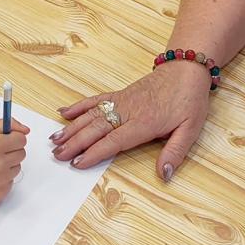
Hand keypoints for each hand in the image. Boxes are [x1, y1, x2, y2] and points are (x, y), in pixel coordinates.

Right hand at [0, 118, 30, 204]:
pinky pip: (11, 182)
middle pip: (21, 153)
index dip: (13, 138)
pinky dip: (3, 179)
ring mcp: (1, 180)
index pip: (21, 139)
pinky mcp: (1, 193)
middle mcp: (0, 164)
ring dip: (8, 165)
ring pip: (17, 168)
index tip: (5, 140)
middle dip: (11, 151)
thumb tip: (26, 130)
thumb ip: (5, 125)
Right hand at [52, 59, 211, 180]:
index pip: (114, 140)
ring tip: (54, 140)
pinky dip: (78, 106)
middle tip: (57, 156)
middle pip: (96, 128)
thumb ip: (175, 152)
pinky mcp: (120, 93)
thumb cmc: (189, 100)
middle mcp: (128, 111)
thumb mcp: (190, 129)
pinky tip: (63, 113)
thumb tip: (164, 175)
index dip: (94, 152)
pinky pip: (95, 99)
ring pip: (91, 115)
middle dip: (75, 143)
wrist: (186, 69)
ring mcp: (121, 100)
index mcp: (144, 122)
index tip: (77, 163)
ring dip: (71, 128)